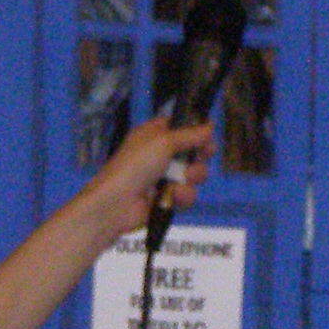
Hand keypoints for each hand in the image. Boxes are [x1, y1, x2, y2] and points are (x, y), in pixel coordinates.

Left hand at [81, 114, 215, 240]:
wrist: (117, 203)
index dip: (194, 129)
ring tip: (185, 178)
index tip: (208, 133)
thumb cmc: (136, 164)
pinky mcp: (167, 198)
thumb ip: (189, 134)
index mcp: (153, 135)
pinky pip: (186, 194)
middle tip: (205, 154)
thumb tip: (210, 126)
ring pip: (193, 174)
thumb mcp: (163, 142)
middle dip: (200, 155)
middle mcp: (159, 154)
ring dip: (193, 176)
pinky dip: (183, 195)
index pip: (178, 127)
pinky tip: (175, 196)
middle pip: (191, 151)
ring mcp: (163, 177)